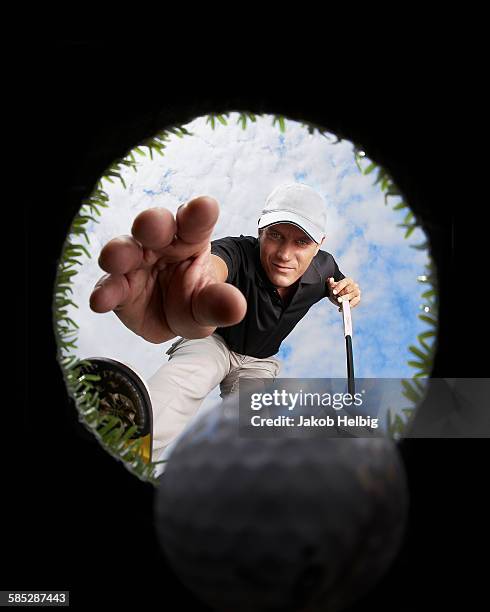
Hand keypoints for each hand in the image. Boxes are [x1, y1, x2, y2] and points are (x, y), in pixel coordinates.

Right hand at [89, 196, 246, 342]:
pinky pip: (109, 286)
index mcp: (191, 238)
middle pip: (155, 225)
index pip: (196, 222)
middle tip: (152, 224)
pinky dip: (104, 291)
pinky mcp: (117, 285)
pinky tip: (100, 300)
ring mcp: (135, 262)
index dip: (198, 213)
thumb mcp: (209, 306)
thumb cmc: (193, 299)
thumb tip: (237, 307)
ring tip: (117, 259)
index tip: (204, 206)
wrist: (171, 319)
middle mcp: (160, 244)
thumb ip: (219, 304)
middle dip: (152, 222)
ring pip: (124, 249)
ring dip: (119, 251)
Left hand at [327, 277, 360, 311]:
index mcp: (348, 280)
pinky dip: (348, 306)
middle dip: (342, 295)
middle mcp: (354, 285)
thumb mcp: (332, 287)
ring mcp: (357, 292)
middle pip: (348, 290)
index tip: (334, 292)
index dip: (338, 288)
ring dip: (346, 300)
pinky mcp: (358, 299)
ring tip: (340, 303)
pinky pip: (354, 303)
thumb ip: (331, 283)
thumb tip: (330, 279)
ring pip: (352, 296)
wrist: (341, 295)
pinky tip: (341, 308)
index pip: (344, 283)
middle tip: (338, 299)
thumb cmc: (337, 290)